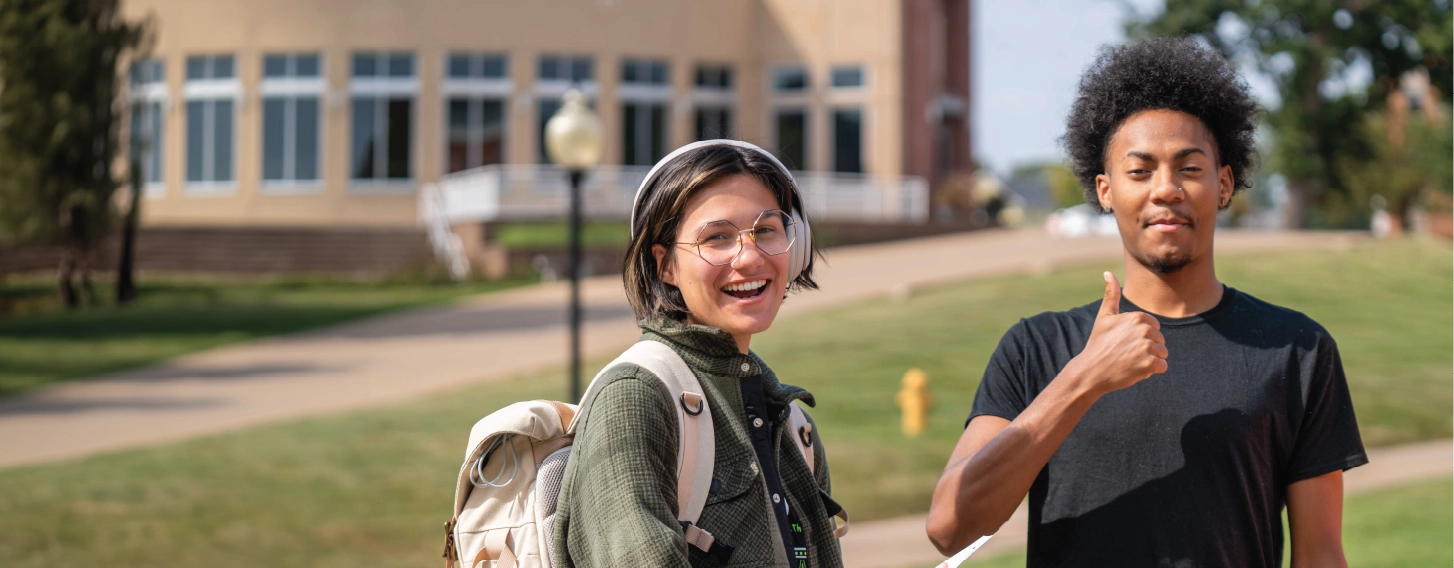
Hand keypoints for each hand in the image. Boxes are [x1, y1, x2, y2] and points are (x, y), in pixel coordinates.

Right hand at [1066, 272, 1168, 395]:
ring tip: (1130, 362)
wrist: (1091, 371)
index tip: (1125, 342)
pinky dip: (1151, 371)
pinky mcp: (1150, 363)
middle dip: (1147, 350)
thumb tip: (1108, 273)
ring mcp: (1148, 346)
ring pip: (1162, 354)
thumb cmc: (1098, 344)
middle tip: (1126, 354)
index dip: (1142, 338)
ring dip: (1150, 360)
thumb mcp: (1104, 317)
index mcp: (1137, 317)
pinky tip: (1135, 370)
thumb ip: (1111, 295)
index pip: (1155, 329)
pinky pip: (1162, 367)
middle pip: (1160, 341)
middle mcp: (1145, 329)